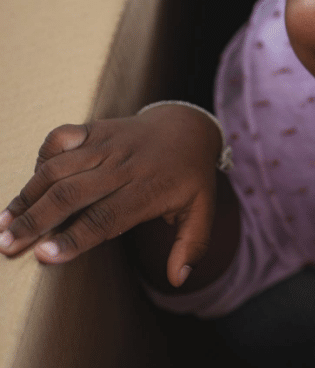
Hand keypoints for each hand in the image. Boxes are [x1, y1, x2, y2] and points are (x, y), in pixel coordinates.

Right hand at [0, 104, 222, 287]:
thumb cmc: (191, 176)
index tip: (44, 256)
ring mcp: (107, 144)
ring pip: (58, 167)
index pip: (106, 217)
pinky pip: (60, 138)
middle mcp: (124, 165)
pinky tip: (29, 184)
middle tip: (7, 245)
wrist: (189, 126)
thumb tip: (178, 279)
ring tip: (3, 223)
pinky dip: (40, 159)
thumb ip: (192, 246)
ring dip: (27, 195)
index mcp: (150, 188)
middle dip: (36, 221)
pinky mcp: (95, 128)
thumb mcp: (202, 211)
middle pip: (72, 194)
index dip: (74, 237)